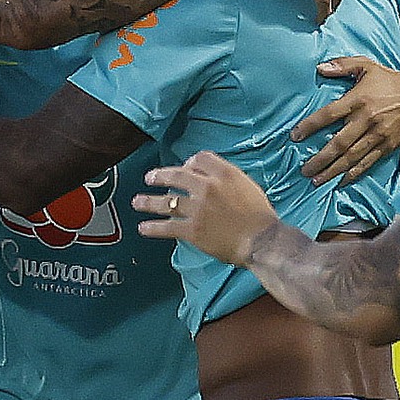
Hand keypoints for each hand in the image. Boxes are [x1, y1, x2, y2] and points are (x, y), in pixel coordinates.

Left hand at [134, 152, 284, 266]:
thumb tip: (212, 179)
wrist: (262, 240)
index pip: (199, 159)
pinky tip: (143, 228)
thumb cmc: (260, 217)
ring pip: (167, 201)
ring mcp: (198, 209)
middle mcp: (208, 187)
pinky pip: (167, 227)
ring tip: (137, 202)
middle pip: (176, 175)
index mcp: (224, 173)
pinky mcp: (193, 230)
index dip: (188, 164)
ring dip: (148, 202)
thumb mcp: (247, 186)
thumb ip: (227, 179)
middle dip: (160, 176)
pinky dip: (153, 228)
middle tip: (149, 178)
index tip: (183, 169)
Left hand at [292, 62, 399, 185]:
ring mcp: (378, 135)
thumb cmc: (392, 81)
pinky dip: (354, 174)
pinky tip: (341, 182)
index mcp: (359, 99)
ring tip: (316, 180)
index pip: (329, 114)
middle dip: (320, 158)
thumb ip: (343, 65)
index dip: (310, 126)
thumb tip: (319, 68)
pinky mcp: (387, 146)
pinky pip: (368, 163)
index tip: (295, 136)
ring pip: (351, 157)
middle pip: (339, 143)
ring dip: (332, 171)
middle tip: (304, 170)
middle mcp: (367, 119)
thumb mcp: (368, 65)